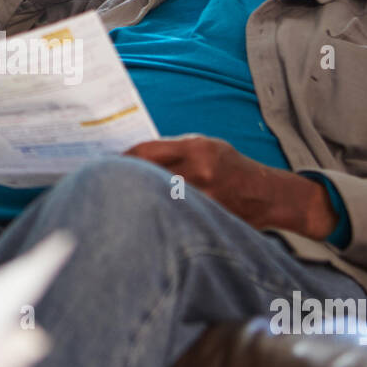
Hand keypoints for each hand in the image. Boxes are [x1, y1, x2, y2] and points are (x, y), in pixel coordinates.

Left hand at [124, 134, 338, 240]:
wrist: (266, 194)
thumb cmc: (232, 167)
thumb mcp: (207, 147)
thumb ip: (174, 151)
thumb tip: (135, 157)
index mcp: (196, 149)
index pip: (146, 151)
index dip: (122, 158)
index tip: (105, 164)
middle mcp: (199, 171)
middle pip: (146, 176)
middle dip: (122, 181)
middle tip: (100, 185)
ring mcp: (203, 198)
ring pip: (155, 199)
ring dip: (135, 201)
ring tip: (116, 204)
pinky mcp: (205, 218)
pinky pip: (172, 216)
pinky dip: (156, 216)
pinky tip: (144, 219)